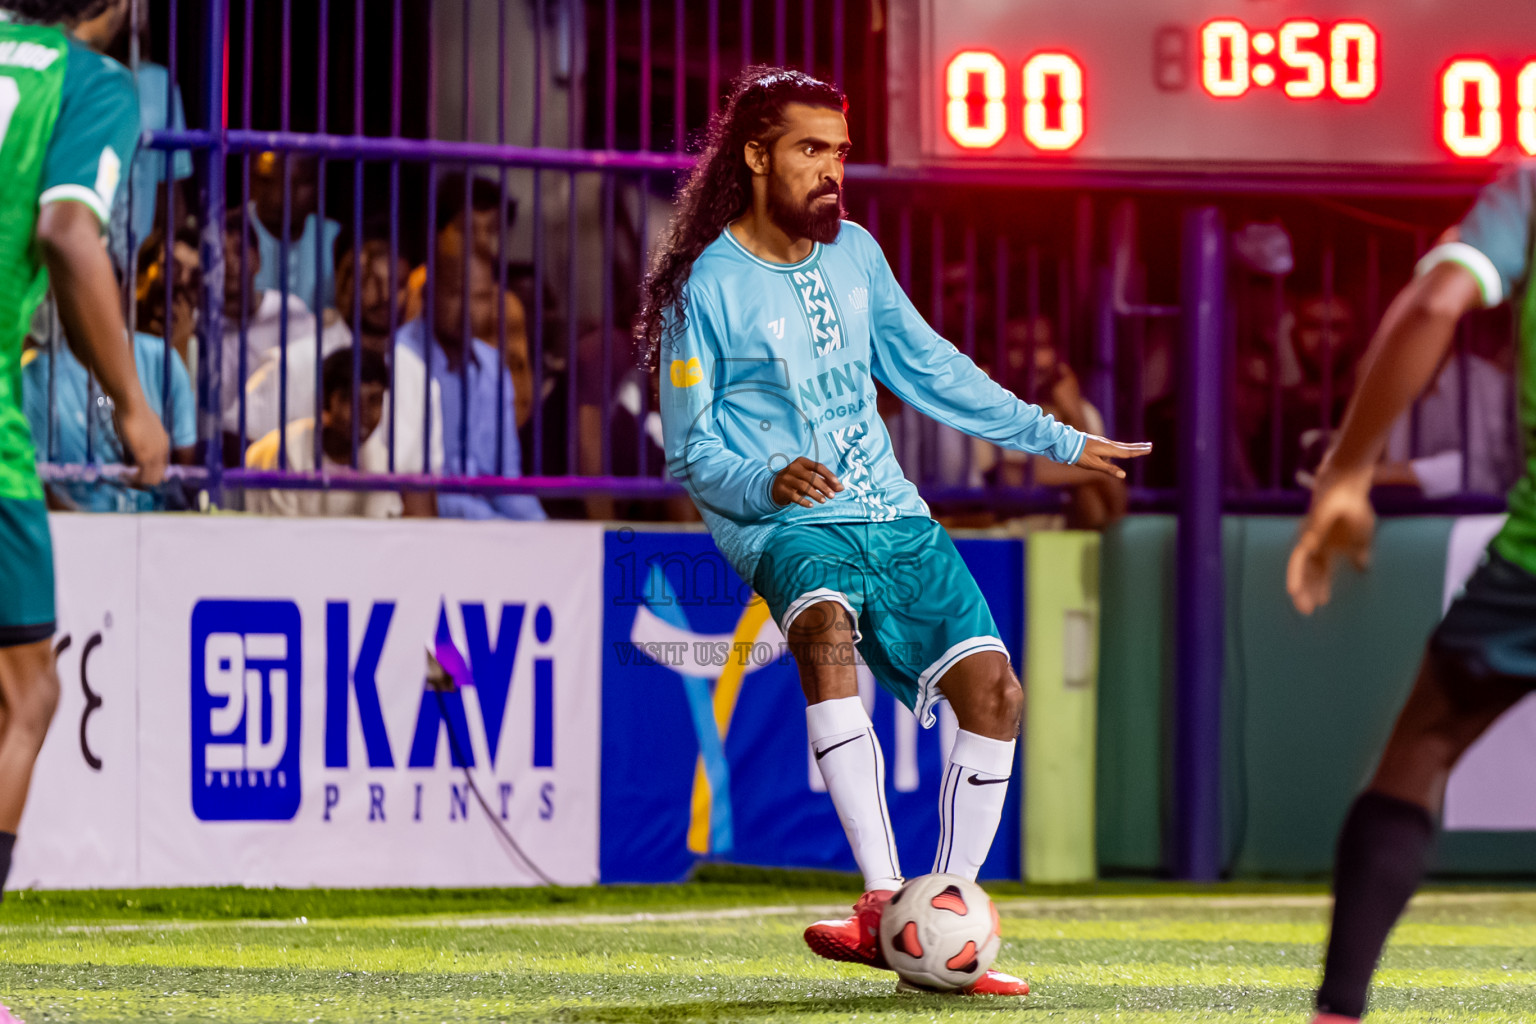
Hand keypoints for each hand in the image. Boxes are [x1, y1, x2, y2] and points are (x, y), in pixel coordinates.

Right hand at [114, 400, 169, 487]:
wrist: (132, 404)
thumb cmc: (133, 412)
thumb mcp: (141, 428)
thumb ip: (140, 440)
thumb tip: (133, 449)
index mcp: (164, 443)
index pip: (162, 466)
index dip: (151, 474)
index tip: (138, 476)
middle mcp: (162, 450)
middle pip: (158, 475)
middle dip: (144, 480)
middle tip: (128, 479)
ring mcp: (154, 454)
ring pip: (151, 478)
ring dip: (137, 481)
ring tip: (124, 477)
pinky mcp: (144, 455)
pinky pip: (142, 475)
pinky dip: (132, 478)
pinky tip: (122, 475)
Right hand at [772, 457, 842, 507]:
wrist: (776, 486)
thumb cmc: (798, 480)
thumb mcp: (811, 478)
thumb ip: (826, 482)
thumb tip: (841, 488)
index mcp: (802, 462)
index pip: (818, 467)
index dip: (829, 475)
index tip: (837, 485)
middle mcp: (793, 468)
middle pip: (811, 477)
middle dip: (823, 487)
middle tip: (832, 496)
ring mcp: (786, 478)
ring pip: (803, 486)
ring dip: (815, 494)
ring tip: (824, 501)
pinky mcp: (782, 489)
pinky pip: (794, 496)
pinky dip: (804, 501)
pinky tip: (811, 505)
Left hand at [1074, 435, 1151, 478]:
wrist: (1067, 443)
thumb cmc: (1079, 455)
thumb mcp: (1093, 465)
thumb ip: (1109, 469)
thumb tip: (1123, 475)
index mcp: (1109, 449)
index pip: (1127, 452)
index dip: (1138, 452)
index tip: (1149, 449)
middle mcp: (1108, 444)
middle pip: (1126, 447)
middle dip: (1138, 447)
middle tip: (1150, 445)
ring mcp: (1103, 442)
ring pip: (1120, 445)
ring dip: (1131, 446)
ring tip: (1140, 446)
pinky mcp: (1098, 442)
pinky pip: (1113, 446)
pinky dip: (1121, 447)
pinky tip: (1120, 450)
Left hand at [1286, 465, 1373, 615]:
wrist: (1349, 486)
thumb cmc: (1355, 508)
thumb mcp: (1362, 537)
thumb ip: (1360, 554)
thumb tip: (1364, 568)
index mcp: (1329, 548)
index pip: (1322, 572)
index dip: (1321, 587)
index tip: (1321, 603)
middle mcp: (1315, 546)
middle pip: (1309, 573)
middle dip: (1307, 592)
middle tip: (1305, 611)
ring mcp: (1309, 540)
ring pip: (1301, 569)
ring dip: (1300, 587)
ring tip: (1299, 604)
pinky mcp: (1306, 535)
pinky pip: (1298, 558)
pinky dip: (1296, 574)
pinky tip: (1294, 588)